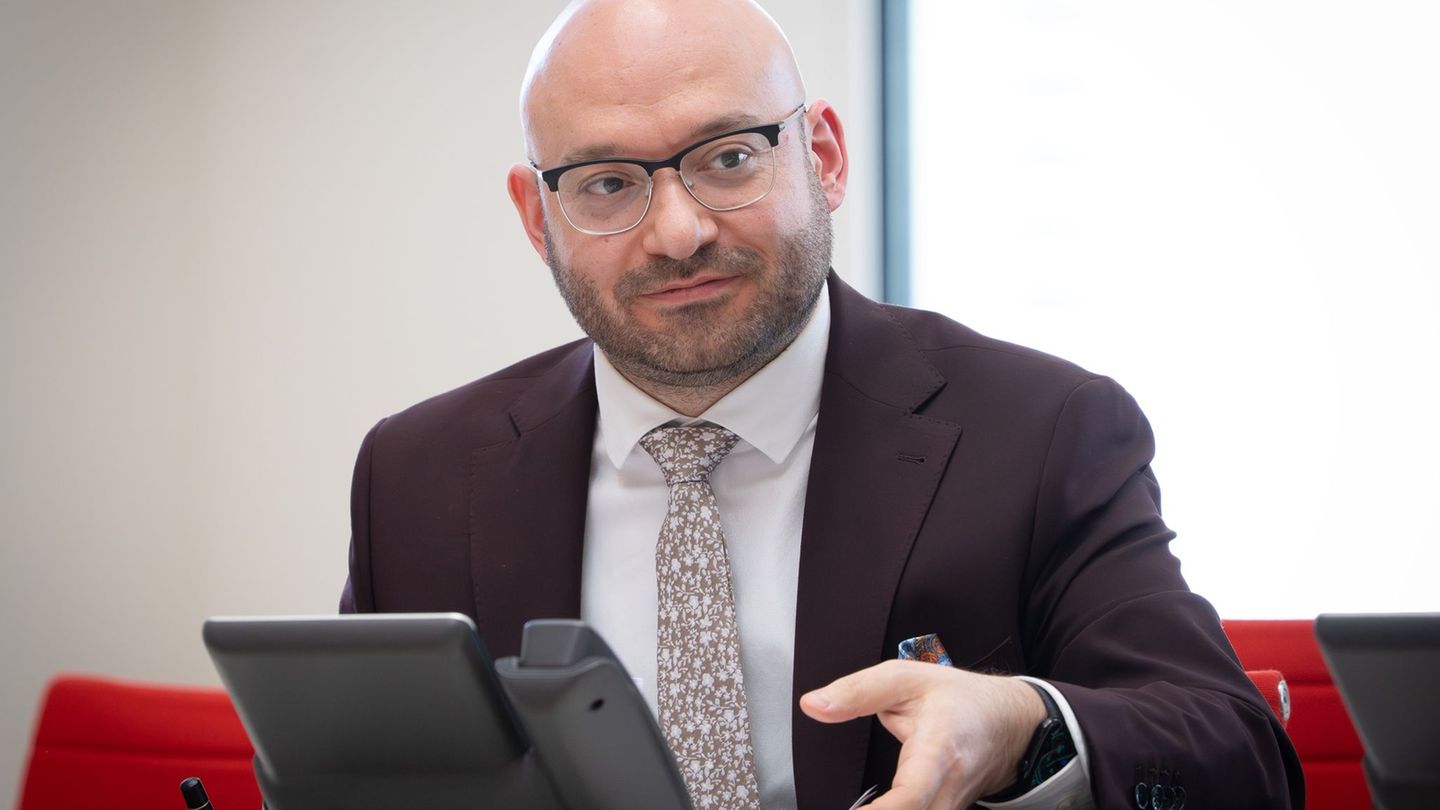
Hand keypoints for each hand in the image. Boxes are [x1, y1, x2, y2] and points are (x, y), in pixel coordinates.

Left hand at [800, 660, 1046, 808]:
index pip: (911, 796)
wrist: (1009, 723)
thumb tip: (813, 705)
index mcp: (938, 750)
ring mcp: (950, 808)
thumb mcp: (906, 678)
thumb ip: (857, 691)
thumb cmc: (960, 700)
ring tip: (852, 808)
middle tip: (840, 809)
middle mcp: (947, 788)